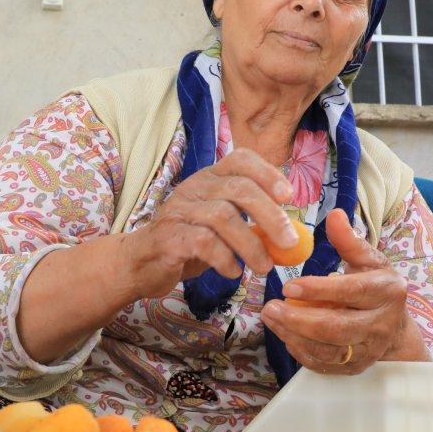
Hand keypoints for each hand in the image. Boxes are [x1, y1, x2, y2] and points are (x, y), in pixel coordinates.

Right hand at [117, 148, 298, 299]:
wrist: (141, 262)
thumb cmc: (188, 242)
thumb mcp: (221, 226)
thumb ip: (250, 223)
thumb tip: (291, 233)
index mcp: (210, 178)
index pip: (241, 160)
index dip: (268, 173)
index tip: (289, 196)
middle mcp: (194, 187)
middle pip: (239, 189)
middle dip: (271, 216)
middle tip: (289, 242)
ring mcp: (179, 210)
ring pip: (224, 217)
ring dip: (251, 245)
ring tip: (264, 267)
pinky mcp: (169, 237)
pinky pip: (203, 242)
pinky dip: (225, 259)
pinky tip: (232, 271)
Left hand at [260, 209, 422, 374]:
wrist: (395, 327)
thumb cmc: (376, 286)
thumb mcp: (369, 261)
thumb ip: (349, 241)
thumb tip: (334, 215)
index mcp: (387, 292)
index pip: (351, 292)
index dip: (318, 290)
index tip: (289, 285)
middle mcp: (380, 324)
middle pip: (336, 328)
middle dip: (299, 319)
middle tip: (270, 306)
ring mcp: (368, 349)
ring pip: (328, 350)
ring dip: (293, 335)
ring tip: (271, 317)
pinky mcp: (355, 367)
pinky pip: (323, 364)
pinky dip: (300, 351)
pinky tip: (284, 334)